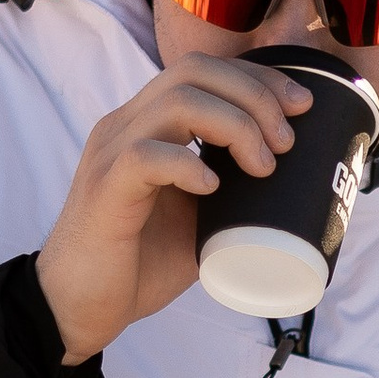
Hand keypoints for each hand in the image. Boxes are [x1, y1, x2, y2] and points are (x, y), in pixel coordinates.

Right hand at [34, 53, 312, 362]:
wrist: (77, 307)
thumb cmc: (138, 264)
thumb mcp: (200, 220)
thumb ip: (233, 195)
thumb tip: (296, 194)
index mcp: (147, 125)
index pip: (203, 70)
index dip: (256, 76)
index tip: (301, 104)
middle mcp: (126, 126)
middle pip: (194, 71)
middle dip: (255, 95)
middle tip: (287, 141)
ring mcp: (112, 154)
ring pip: (176, 102)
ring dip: (234, 125)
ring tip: (262, 166)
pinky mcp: (105, 190)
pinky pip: (145, 156)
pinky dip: (188, 165)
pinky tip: (213, 189)